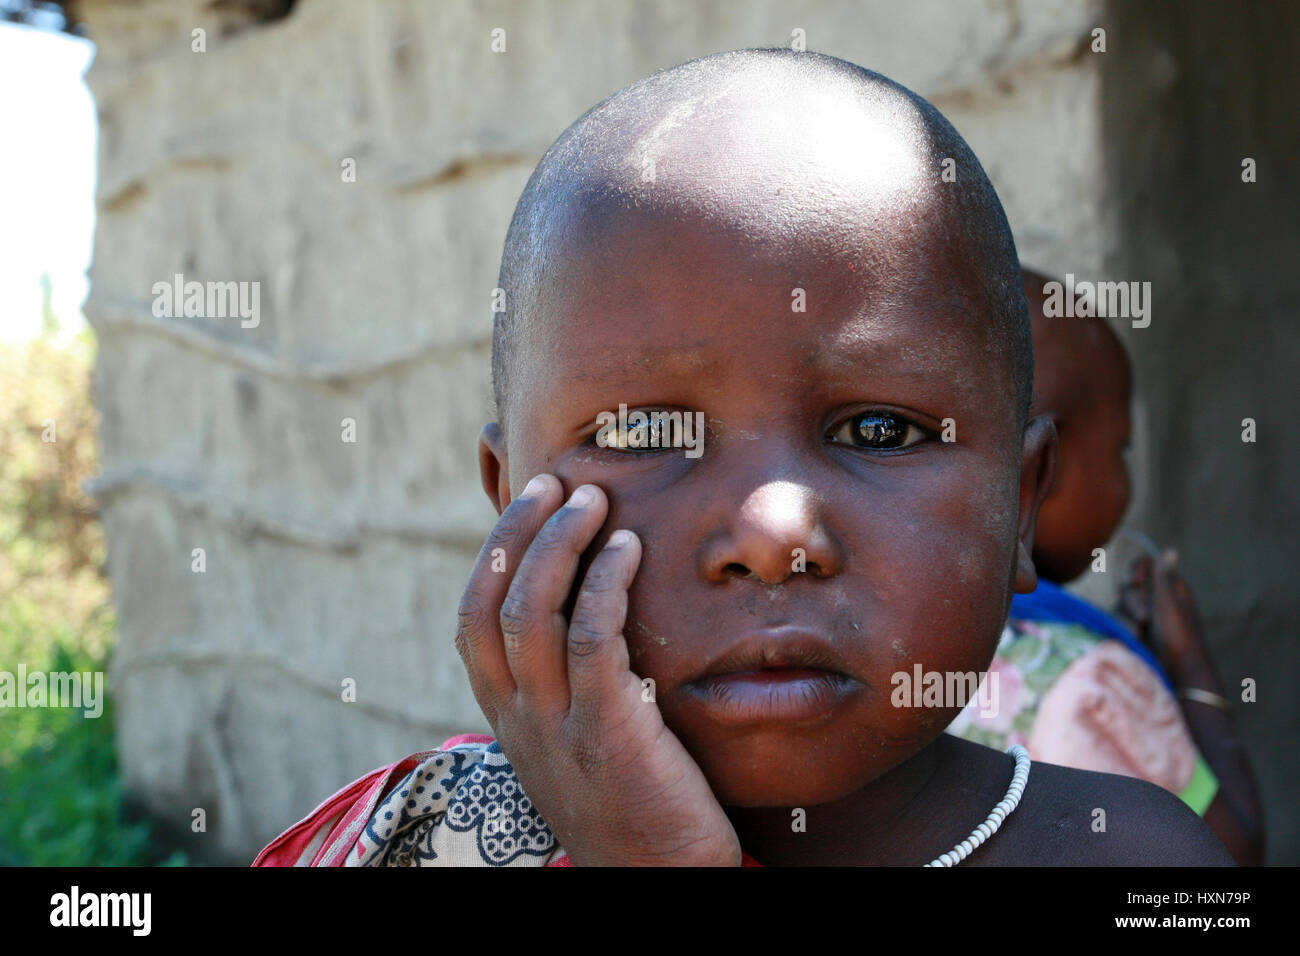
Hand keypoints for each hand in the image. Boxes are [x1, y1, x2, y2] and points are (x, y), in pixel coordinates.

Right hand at [454, 473, 740, 865]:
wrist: (659, 882)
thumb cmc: (631, 802)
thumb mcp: (576, 742)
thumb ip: (566, 687)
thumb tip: (585, 611)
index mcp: (508, 717)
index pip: (471, 620)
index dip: (496, 552)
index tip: (530, 502)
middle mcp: (520, 719)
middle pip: (493, 604)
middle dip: (520, 533)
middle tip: (560, 484)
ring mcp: (558, 728)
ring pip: (532, 614)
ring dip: (560, 545)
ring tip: (593, 503)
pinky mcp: (609, 734)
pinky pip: (592, 640)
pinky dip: (604, 585)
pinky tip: (631, 551)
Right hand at [1119, 548, 1213, 682]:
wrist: (1177, 671)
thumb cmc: (1178, 635)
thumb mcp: (1169, 602)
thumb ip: (1163, 576)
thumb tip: (1170, 549)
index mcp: (1171, 588)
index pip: (1147, 566)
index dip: (1139, 571)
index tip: (1139, 582)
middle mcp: (1158, 600)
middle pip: (1131, 585)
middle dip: (1134, 600)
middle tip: (1146, 616)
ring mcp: (1148, 616)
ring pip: (1124, 603)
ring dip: (1130, 615)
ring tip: (1142, 630)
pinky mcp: (1138, 631)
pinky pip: (1123, 620)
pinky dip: (1127, 627)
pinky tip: (1136, 636)